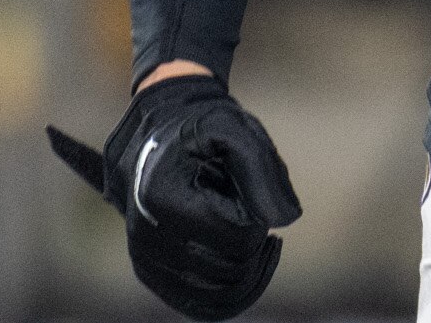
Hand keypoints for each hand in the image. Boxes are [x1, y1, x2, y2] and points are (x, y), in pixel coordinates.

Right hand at [49, 73, 299, 319]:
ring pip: (219, 298)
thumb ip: (262, 172)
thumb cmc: (202, 127)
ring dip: (245, 265)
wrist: (162, 127)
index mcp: (163, 200)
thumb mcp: (236, 131)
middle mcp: (146, 236)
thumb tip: (284, 220)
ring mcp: (145, 259)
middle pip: (230, 271)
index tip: (248, 190)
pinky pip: (201, 307)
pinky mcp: (151, 273)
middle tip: (244, 205)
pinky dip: (233, 292)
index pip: (237, 238)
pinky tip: (247, 259)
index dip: (257, 217)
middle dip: (252, 240)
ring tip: (246, 229)